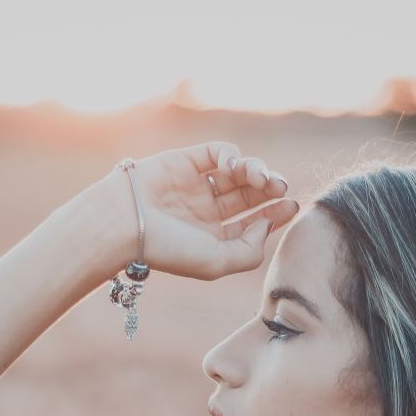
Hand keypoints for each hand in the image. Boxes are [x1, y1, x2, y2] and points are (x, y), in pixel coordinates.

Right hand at [89, 141, 300, 280]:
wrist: (123, 223)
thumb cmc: (167, 249)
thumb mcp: (216, 263)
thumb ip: (250, 251)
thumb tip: (266, 224)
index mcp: (213, 239)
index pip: (252, 223)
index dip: (275, 213)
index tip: (291, 205)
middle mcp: (206, 212)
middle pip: (249, 196)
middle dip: (270, 190)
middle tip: (281, 187)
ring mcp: (196, 185)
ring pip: (238, 172)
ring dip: (256, 171)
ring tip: (262, 178)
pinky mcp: (185, 161)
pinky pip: (218, 152)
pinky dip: (232, 155)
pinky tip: (232, 167)